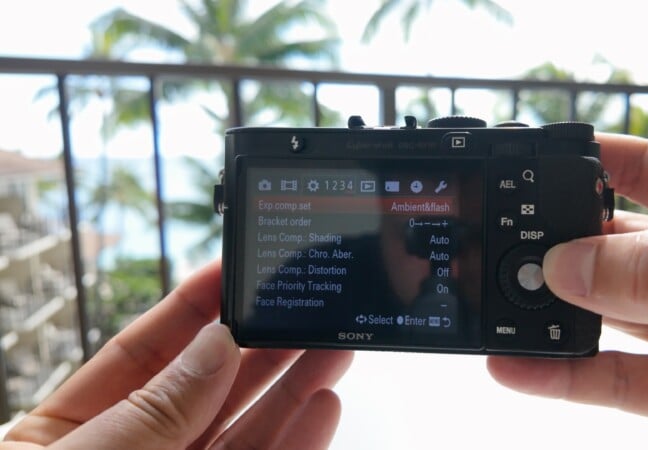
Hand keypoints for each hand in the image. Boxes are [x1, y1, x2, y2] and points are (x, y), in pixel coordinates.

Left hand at [2, 261, 352, 448]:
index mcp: (70, 437)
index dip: (192, 309)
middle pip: (207, 390)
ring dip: (291, 392)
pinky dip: (294, 444)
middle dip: (260, 346)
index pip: (142, 355)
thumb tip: (215, 346)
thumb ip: (152, 410)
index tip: (237, 271)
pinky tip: (320, 411)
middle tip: (306, 307)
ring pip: (244, 436)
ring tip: (331, 351)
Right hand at [487, 134, 647, 448]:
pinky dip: (562, 375)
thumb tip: (575, 261)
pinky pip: (614, 380)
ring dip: (554, 312)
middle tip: (509, 245)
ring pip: (611, 314)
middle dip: (565, 244)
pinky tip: (520, 366)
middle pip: (625, 244)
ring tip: (502, 305)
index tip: (540, 161)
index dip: (604, 161)